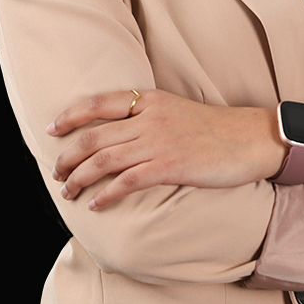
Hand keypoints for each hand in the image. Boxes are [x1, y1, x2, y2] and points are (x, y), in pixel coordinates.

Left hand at [47, 89, 280, 210]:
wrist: (251, 138)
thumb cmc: (217, 128)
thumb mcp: (177, 110)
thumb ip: (149, 117)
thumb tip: (121, 134)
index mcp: (149, 99)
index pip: (97, 103)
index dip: (69, 117)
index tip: (52, 130)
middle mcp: (149, 117)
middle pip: (93, 136)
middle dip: (68, 157)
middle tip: (57, 173)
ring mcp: (158, 142)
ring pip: (103, 160)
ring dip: (79, 178)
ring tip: (68, 192)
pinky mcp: (169, 166)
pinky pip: (126, 182)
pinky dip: (105, 194)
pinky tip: (95, 204)